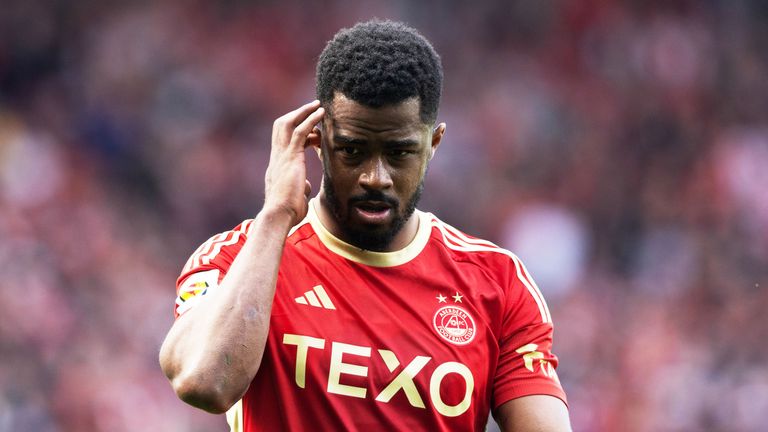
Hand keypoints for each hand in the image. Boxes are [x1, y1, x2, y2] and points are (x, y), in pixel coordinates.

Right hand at [263, 100, 324, 224]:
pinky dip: (310, 120)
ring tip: (318, 105)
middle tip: (312, 107)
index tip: (313, 130)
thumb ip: (299, 187)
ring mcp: (282, 155)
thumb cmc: (288, 211)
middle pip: (281, 126)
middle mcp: (277, 157)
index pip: (284, 140)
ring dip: (304, 112)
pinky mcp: (290, 157)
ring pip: (287, 124)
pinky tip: (321, 113)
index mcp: (278, 165)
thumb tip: (305, 186)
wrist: (280, 215)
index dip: (297, 131)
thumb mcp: (295, 196)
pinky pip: (300, 132)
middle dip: (297, 114)